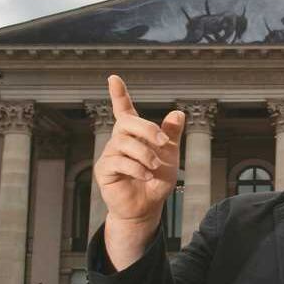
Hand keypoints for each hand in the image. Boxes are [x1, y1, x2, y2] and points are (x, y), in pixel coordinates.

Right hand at [94, 74, 185, 226]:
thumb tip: (178, 112)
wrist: (148, 206)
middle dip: (147, 129)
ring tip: (155, 167)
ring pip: (123, 143)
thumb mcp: (170, 155)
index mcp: (134, 134)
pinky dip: (137, 168)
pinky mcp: (104, 170)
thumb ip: (171, 134)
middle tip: (163, 143)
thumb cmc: (157, 179)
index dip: (119, 94)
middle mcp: (119, 140)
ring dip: (145, 154)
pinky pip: (118, 162)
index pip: (124, 109)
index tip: (114, 78)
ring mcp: (110, 154)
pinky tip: (145, 175)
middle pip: (126, 122)